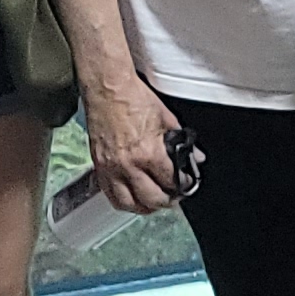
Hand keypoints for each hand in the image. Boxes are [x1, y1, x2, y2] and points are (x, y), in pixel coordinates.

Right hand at [80, 79, 188, 211]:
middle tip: (173, 195)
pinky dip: (123, 201)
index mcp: (148, 153)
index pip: (172, 182)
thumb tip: (195, 156)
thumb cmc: (133, 98)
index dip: (184, 185)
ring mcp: (111, 169)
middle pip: (152, 200)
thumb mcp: (167, 118)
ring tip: (154, 201)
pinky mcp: (99, 167)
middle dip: (167, 201)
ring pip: (129, 204)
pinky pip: (110, 195)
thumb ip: (182, 142)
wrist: (108, 89)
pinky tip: (132, 197)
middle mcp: (128, 166)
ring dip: (144, 206)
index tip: (187, 184)